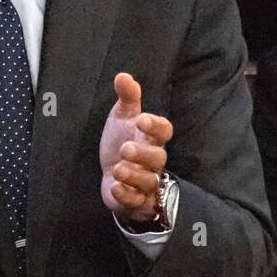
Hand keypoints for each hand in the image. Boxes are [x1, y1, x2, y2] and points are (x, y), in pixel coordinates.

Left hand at [99, 73, 172, 223]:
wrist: (113, 175)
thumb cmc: (122, 142)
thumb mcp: (122, 118)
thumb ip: (127, 97)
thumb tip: (122, 75)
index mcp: (152, 138)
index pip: (164, 130)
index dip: (155, 125)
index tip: (141, 120)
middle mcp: (153, 161)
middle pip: (158, 157)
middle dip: (143, 154)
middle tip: (125, 149)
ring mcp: (146, 182)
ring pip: (149, 181)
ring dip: (133, 175)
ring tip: (118, 168)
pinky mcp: (136, 201)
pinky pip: (137, 201)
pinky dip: (126, 195)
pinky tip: (114, 187)